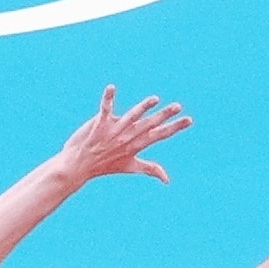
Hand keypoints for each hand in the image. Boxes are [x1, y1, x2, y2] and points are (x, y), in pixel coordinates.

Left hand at [54, 85, 191, 187]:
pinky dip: (108, 98)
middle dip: (164, 115)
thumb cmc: (104, 165)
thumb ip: (150, 169)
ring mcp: (114, 130)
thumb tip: (167, 180)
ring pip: (131, 117)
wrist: (80, 165)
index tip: (189, 120)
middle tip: (178, 106)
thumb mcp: (130, 167)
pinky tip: (111, 87)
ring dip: (142, 108)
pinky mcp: (100, 124)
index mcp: (136, 145)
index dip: (175, 127)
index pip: (160, 134)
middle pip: (149, 124)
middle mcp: (127, 137)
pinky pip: (106, 109)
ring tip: (155, 99)